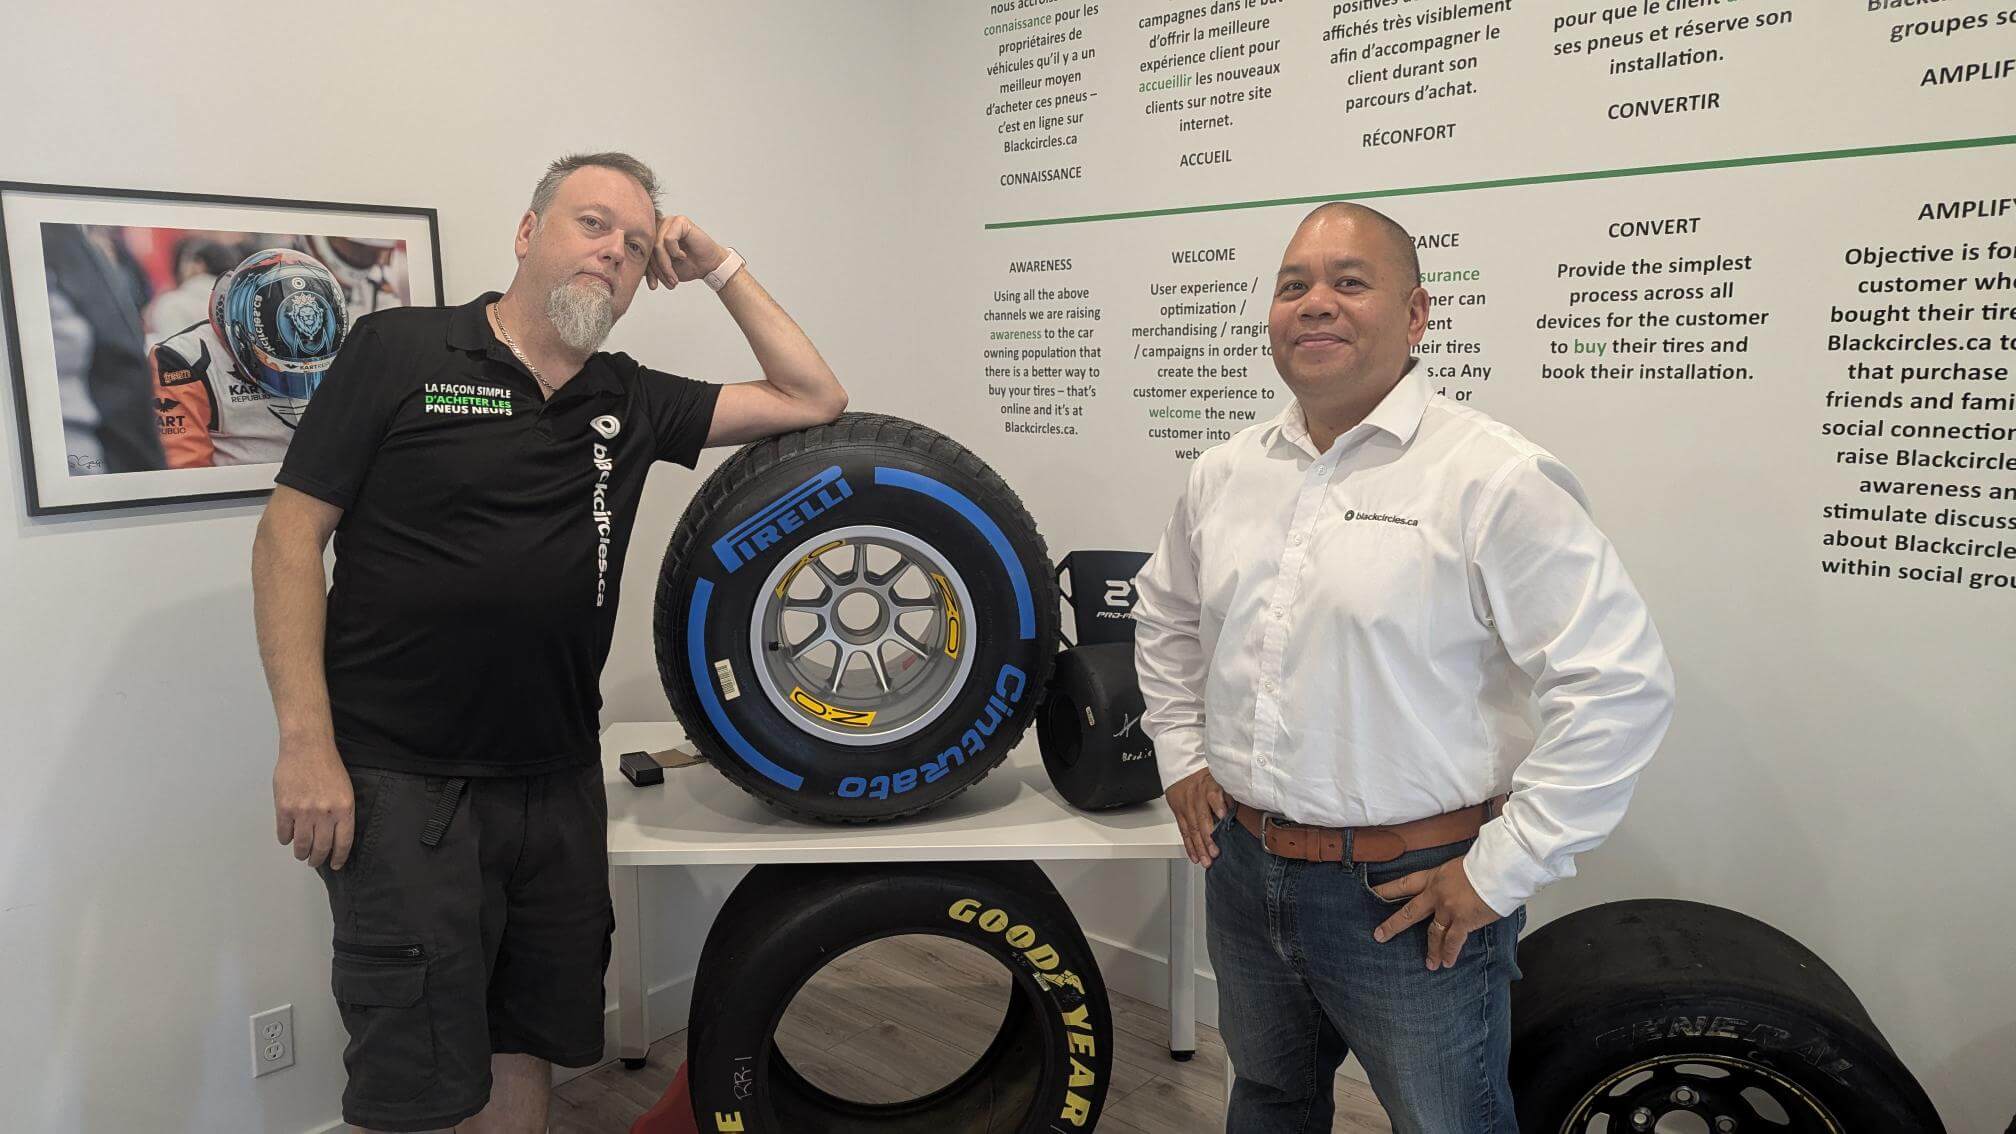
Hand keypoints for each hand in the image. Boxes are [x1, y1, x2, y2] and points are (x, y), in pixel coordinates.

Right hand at [274, 738, 353, 869]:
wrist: (307, 747)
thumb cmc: (328, 765)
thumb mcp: (345, 790)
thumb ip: (340, 812)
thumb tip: (334, 834)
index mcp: (344, 809)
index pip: (343, 842)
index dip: (339, 857)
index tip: (335, 864)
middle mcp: (325, 813)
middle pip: (321, 847)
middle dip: (317, 859)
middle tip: (314, 862)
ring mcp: (303, 811)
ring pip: (301, 844)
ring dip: (300, 852)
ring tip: (301, 853)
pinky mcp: (285, 808)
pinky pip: (284, 833)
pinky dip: (285, 839)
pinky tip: (287, 839)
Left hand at [646, 214, 726, 290]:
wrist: (709, 266)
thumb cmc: (688, 266)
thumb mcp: (664, 269)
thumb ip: (650, 266)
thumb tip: (630, 269)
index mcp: (654, 235)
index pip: (642, 252)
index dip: (647, 270)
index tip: (653, 285)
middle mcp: (660, 225)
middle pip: (649, 249)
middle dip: (658, 270)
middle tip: (668, 282)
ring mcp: (670, 221)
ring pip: (658, 246)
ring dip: (666, 265)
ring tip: (674, 276)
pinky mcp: (680, 221)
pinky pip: (669, 239)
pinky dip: (676, 252)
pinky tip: (684, 255)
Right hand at [1165, 768, 1228, 866]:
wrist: (1180, 768)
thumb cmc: (1205, 778)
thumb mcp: (1219, 779)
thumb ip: (1229, 793)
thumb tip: (1239, 807)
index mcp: (1209, 786)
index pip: (1213, 795)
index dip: (1218, 805)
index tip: (1224, 816)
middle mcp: (1196, 797)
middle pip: (1201, 819)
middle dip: (1208, 838)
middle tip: (1215, 853)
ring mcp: (1186, 806)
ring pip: (1192, 829)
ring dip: (1199, 847)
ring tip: (1206, 861)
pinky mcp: (1179, 813)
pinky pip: (1184, 832)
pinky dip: (1189, 846)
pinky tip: (1195, 856)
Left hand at [1370, 856, 1500, 969]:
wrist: (1498, 868)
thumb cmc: (1484, 864)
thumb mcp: (1458, 867)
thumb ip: (1449, 881)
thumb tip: (1452, 889)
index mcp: (1434, 878)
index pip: (1404, 884)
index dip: (1387, 890)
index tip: (1372, 894)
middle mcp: (1436, 894)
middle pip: (1409, 912)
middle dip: (1393, 925)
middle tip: (1379, 935)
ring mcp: (1448, 909)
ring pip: (1433, 933)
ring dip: (1431, 950)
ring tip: (1429, 964)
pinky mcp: (1463, 921)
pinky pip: (1453, 941)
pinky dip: (1449, 953)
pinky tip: (1446, 963)